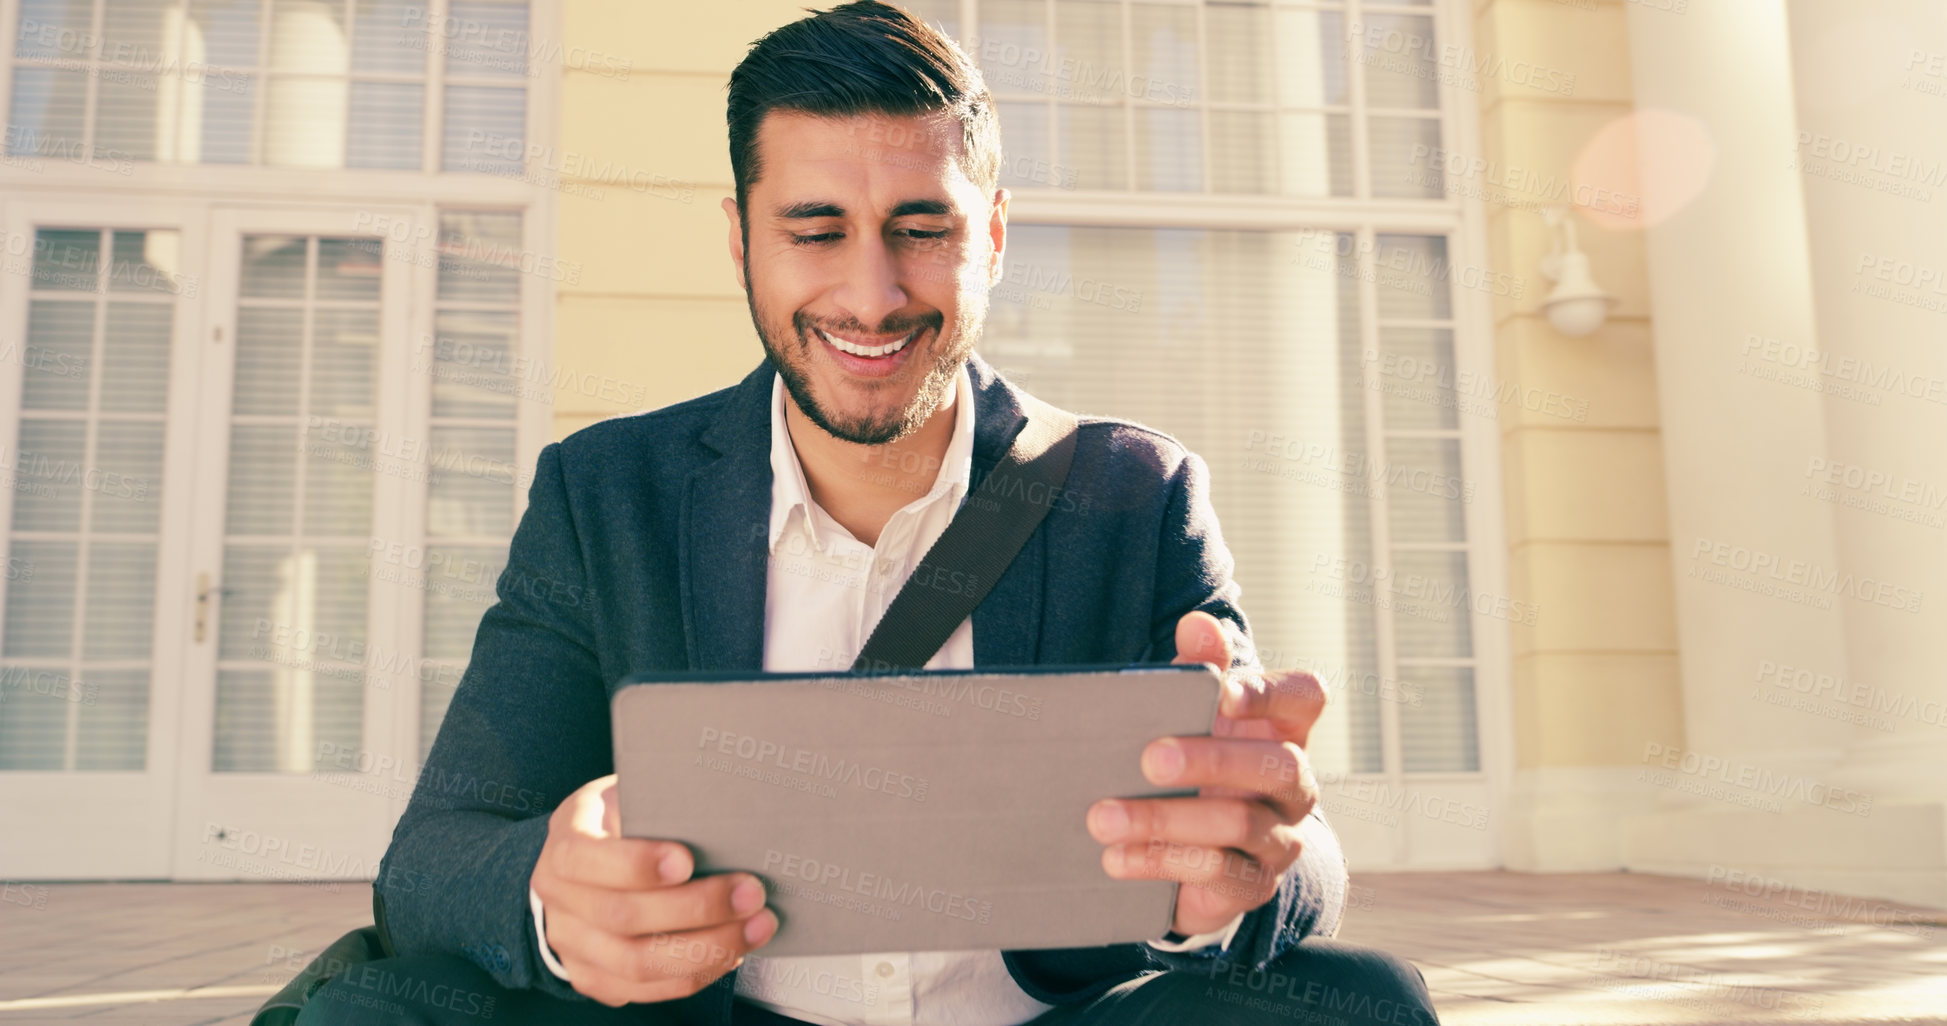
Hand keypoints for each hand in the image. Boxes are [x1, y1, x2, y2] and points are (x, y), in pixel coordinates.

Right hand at [529, 774, 778, 1005]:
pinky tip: (733, 951)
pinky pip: (647, 990)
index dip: (636, 864)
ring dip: (707, 948)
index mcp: (564, 846)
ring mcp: (572, 947)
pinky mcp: (594, 979)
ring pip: (637, 964)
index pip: (586, 859)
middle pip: (622, 917)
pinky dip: (697, 972)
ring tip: (756, 927)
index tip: (688, 860)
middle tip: (751, 892)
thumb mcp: (629, 798)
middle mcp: (559, 901)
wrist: (584, 863)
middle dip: (696, 908)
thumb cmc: (622, 823)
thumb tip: (723, 817)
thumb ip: (661, 809)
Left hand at [1086, 611, 1325, 934]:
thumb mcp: (1187, 713)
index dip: (1272, 693)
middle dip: (1211, 760)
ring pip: (1241, 824)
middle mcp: (1295, 783)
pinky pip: (1220, 873)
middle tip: (1149, 759)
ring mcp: (1280, 837)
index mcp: (1284, 728)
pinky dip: (1162, 863)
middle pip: (1278, 765)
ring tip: (1102, 817)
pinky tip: (1116, 857)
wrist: (1185, 851)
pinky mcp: (1253, 884)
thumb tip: (1197, 624)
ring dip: (1165, 819)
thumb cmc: (1189, 762)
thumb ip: (1197, 668)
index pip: (1306, 697)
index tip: (1223, 694)